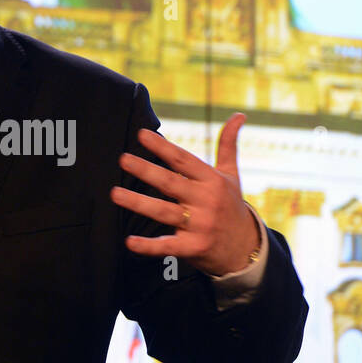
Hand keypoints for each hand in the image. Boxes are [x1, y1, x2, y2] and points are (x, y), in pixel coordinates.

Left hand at [109, 112, 259, 276]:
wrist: (246, 248)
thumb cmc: (231, 206)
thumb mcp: (232, 175)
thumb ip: (228, 145)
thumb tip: (239, 114)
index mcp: (212, 181)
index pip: (184, 160)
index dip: (163, 147)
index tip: (141, 134)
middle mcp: (206, 201)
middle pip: (171, 183)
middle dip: (146, 171)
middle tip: (123, 159)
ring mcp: (200, 225)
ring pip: (164, 212)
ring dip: (138, 203)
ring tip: (115, 193)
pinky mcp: (193, 248)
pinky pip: (167, 246)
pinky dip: (148, 246)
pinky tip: (129, 242)